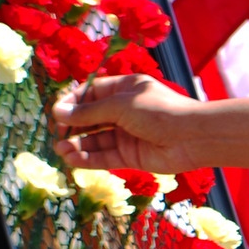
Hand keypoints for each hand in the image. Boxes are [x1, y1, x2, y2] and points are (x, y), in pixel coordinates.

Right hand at [50, 75, 207, 172]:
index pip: (91, 93)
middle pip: (91, 118)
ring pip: (95, 140)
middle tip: (57, 133)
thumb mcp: (121, 105)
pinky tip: (73, 159)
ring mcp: (127, 134)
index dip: (73, 102)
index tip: (56, 112)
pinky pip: (104, 156)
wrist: (192, 138)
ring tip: (61, 149)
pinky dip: (88, 159)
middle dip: (72, 125)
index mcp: (125, 89)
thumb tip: (59, 112)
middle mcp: (124, 111)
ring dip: (77, 144)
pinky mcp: (129, 156)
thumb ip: (90, 112)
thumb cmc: (160, 111)